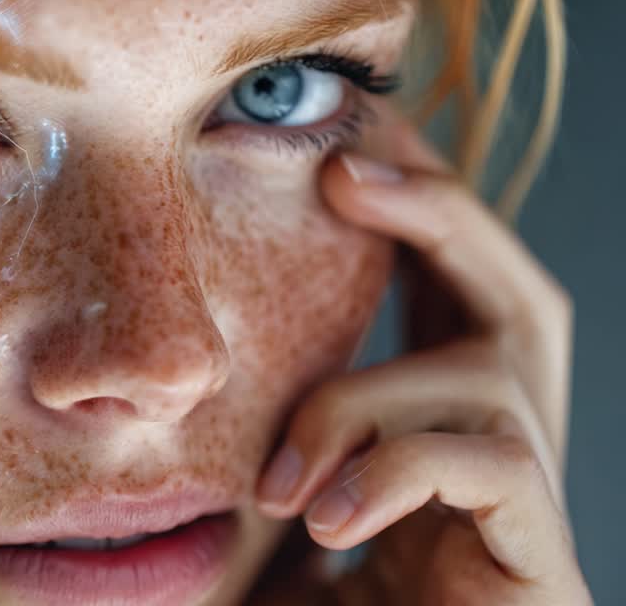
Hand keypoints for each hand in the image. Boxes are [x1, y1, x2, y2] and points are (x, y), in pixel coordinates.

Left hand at [253, 130, 591, 605]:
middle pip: (512, 283)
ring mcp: (528, 493)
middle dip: (440, 208)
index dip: (403, 198)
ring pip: (488, 369)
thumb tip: (147, 367)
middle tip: (347, 162)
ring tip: (279, 484)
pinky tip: (328, 523)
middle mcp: (498, 433)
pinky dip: (395, 469)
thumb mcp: (269, 508)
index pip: (440, 280)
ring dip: (360, 401)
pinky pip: (490, 460)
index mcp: (437, 411)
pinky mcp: (539, 546)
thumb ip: (243, 441)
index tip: (329, 139)